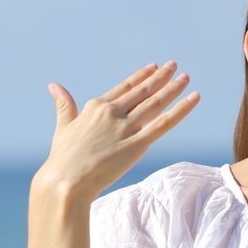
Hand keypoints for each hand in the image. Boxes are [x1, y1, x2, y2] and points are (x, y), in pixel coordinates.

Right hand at [36, 62, 199, 200]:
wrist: (66, 181)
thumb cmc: (62, 159)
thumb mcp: (63, 126)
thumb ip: (64, 105)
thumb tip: (54, 85)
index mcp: (96, 107)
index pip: (125, 87)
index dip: (142, 76)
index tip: (154, 67)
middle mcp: (112, 112)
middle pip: (143, 91)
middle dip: (161, 77)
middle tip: (175, 65)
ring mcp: (126, 127)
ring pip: (156, 103)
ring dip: (173, 88)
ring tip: (186, 77)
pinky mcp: (137, 144)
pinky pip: (164, 123)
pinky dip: (181, 109)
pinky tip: (194, 98)